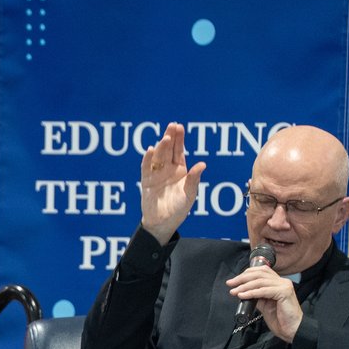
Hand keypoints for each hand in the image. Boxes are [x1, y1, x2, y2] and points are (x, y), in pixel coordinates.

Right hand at [139, 122, 204, 244]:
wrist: (163, 223)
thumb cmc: (179, 209)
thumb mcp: (190, 194)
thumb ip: (194, 180)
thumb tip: (202, 164)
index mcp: (180, 170)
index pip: (179, 151)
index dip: (179, 139)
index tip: (179, 127)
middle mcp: (167, 169)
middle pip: (168, 150)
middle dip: (170, 137)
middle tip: (172, 125)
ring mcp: (156, 174)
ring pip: (158, 157)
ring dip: (161, 147)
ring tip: (165, 139)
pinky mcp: (146, 181)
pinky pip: (146, 168)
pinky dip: (147, 159)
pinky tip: (150, 151)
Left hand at [227, 265, 302, 341]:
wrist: (292, 330)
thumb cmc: (280, 319)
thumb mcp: (265, 305)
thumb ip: (257, 296)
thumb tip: (244, 292)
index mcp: (279, 282)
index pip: (261, 270)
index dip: (246, 273)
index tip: (234, 281)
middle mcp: (282, 281)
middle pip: (259, 273)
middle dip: (242, 278)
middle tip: (230, 284)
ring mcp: (284, 286)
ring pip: (260, 281)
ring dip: (244, 286)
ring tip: (234, 291)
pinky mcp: (284, 292)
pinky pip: (264, 290)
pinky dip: (251, 292)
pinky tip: (242, 295)